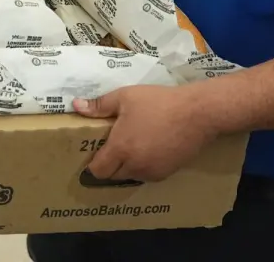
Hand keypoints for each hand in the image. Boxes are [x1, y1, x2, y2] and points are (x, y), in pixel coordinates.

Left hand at [73, 85, 219, 182]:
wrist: (197, 113)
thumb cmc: (157, 102)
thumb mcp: (124, 97)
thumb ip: (99, 105)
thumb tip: (76, 105)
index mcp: (120, 149)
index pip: (98, 170)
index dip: (91, 165)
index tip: (91, 154)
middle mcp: (135, 166)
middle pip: (113, 176)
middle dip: (108, 166)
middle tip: (109, 148)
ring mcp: (153, 172)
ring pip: (130, 176)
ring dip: (125, 167)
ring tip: (128, 148)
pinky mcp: (167, 173)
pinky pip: (147, 175)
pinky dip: (142, 167)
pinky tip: (146, 150)